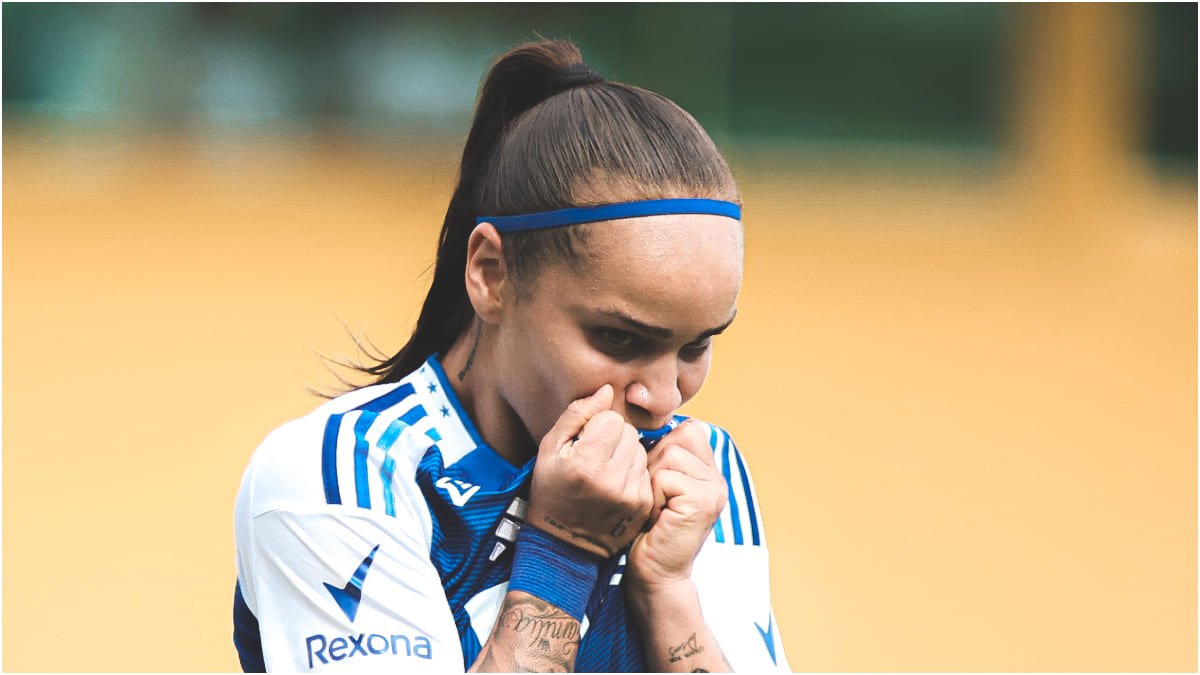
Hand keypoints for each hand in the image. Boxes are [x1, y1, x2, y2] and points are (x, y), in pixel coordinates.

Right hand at [526, 384, 653, 557]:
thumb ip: (578, 414)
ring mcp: (631, 495)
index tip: (583, 442)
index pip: (612, 418)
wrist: (562, 544)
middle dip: (612, 437)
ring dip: (624, 454)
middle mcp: (612, 480)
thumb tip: (606, 389)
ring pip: (639, 450)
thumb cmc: (551, 491)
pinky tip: (614, 484)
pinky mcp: (643, 505)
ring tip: (603, 471)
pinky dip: (631, 472)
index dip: (596, 425)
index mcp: (586, 464)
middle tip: (594, 456)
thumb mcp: (550, 449)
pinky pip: (645, 470)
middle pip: (629, 432)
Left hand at [627, 420, 726, 588]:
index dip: (661, 448)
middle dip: (653, 466)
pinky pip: (665, 476)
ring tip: (656, 509)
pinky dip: (653, 496)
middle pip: (676, 438)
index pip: (686, 429)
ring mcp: (714, 488)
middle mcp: (717, 476)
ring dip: (651, 482)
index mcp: (708, 470)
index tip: (655, 483)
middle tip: (656, 500)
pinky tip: (658, 518)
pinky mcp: (704, 501)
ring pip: (669, 455)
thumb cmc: (645, 529)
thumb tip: (645, 420)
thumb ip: (661, 454)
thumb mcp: (655, 483)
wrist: (653, 574)